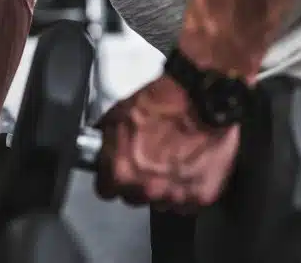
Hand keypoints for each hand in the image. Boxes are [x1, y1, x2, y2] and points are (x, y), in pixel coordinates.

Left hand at [94, 75, 238, 211]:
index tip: (119, 172)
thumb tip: (99, 148)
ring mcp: (175, 195)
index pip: (106, 191)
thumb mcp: (117, 114)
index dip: (112, 179)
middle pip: (134, 198)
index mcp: (121, 171)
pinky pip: (190, 202)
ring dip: (165, 188)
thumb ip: (106, 141)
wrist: (201, 98)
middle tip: (151, 161)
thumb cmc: (162, 102)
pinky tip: (192, 167)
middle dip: (139, 183)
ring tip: (174, 161)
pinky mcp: (201, 196)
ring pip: (163, 202)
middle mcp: (146, 189)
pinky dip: (191, 189)